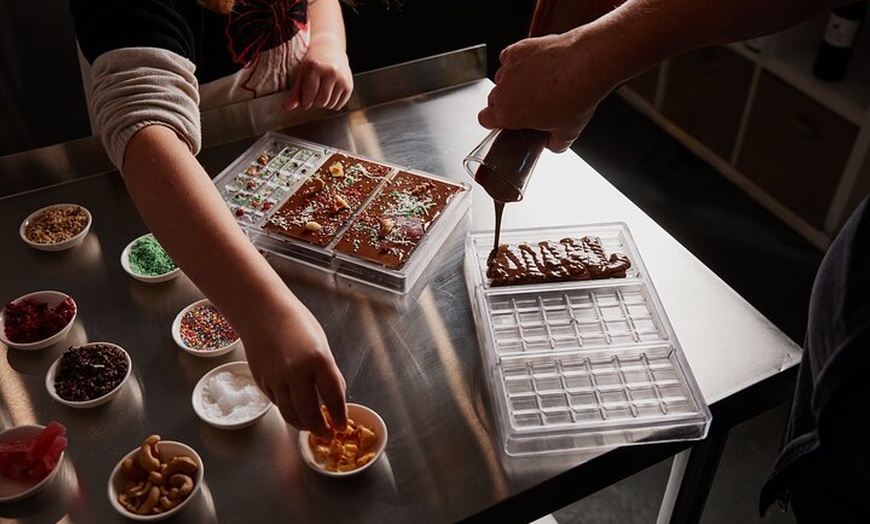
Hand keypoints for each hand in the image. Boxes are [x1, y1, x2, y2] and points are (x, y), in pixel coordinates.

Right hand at [240, 295, 346, 437]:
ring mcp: (277, 378)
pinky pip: (277, 403)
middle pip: (309, 413)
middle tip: (326, 433)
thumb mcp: (322, 344)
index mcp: (319, 360)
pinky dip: (287, 410)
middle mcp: (297, 372)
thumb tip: (334, 396)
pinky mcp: (262, 381)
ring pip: (290, 414)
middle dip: (319, 428)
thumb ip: (328, 371)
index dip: (338, 415)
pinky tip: (294, 409)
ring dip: (302, 425)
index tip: (341, 424)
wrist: (262, 311)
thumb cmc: (295, 322)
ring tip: (311, 426)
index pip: (333, 397)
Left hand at [282, 34, 352, 111]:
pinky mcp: (349, 86)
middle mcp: (331, 72)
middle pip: (321, 102)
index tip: (304, 101)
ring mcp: (342, 79)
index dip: (305, 102)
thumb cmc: (314, 61)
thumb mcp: (302, 73)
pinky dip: (333, 103)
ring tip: (321, 93)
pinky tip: (330, 93)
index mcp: (316, 67)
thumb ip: (295, 92)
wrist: (331, 50)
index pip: (309, 95)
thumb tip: (286, 107)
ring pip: (330, 105)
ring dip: (324, 103)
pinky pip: (339, 105)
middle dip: (315, 103)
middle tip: (313, 96)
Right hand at [477, 31, 612, 152]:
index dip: (494, 121)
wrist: (587, 63)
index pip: (485, 119)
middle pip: (493, 98)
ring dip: (512, 82)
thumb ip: (555, 143)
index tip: (504, 122)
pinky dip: (517, 62)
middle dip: (506, 103)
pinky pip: (509, 57)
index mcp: (508, 113)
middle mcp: (504, 89)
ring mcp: (510, 67)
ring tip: (535, 84)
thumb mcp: (568, 132)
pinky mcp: (519, 49)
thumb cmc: (576, 96)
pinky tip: (533, 66)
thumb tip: (554, 143)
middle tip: (527, 106)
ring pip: (502, 78)